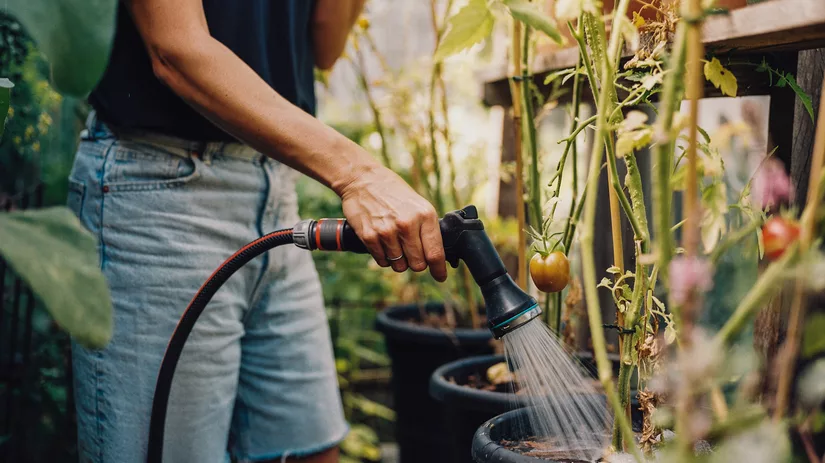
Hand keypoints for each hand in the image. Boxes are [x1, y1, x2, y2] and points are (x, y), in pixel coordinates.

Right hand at [338, 166, 447, 281]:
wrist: (363, 179)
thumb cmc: (394, 193)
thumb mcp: (419, 205)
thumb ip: (428, 229)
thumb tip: (436, 256)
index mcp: (425, 216)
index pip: (435, 253)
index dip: (439, 270)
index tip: (440, 276)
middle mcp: (407, 224)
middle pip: (417, 264)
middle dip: (416, 263)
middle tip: (412, 254)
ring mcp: (387, 231)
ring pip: (399, 266)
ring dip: (398, 261)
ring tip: (395, 244)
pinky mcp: (370, 236)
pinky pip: (382, 261)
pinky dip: (384, 257)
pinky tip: (383, 243)